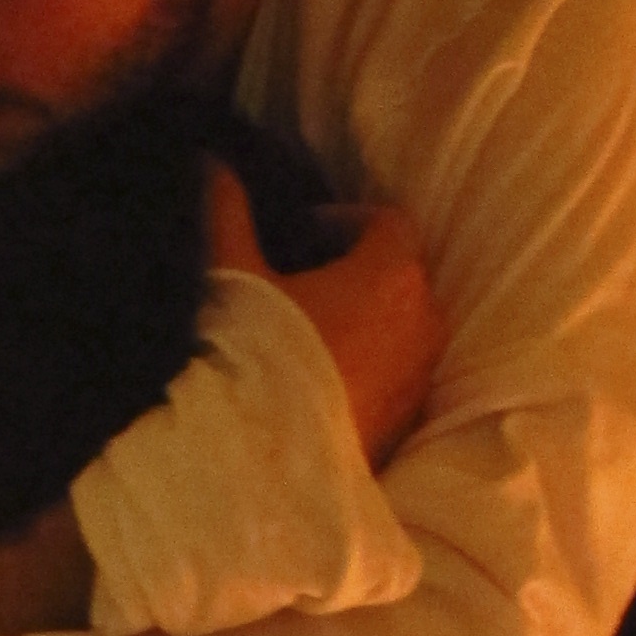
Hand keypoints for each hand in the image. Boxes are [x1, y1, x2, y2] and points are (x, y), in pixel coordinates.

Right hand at [205, 161, 443, 469]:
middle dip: (353, 272)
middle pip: (398, 276)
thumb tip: (212, 162)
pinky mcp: (405, 426)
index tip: (295, 236)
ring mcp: (419, 379)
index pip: (386, 221)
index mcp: (392, 273)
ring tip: (300, 338)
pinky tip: (310, 387)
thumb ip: (226, 213)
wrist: (262, 473)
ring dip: (360, 324)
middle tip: (294, 284)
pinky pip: (393, 379)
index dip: (340, 220)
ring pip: (398, 330)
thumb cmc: (252, 363)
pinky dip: (363, 370)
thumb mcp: (232, 279)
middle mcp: (423, 322)